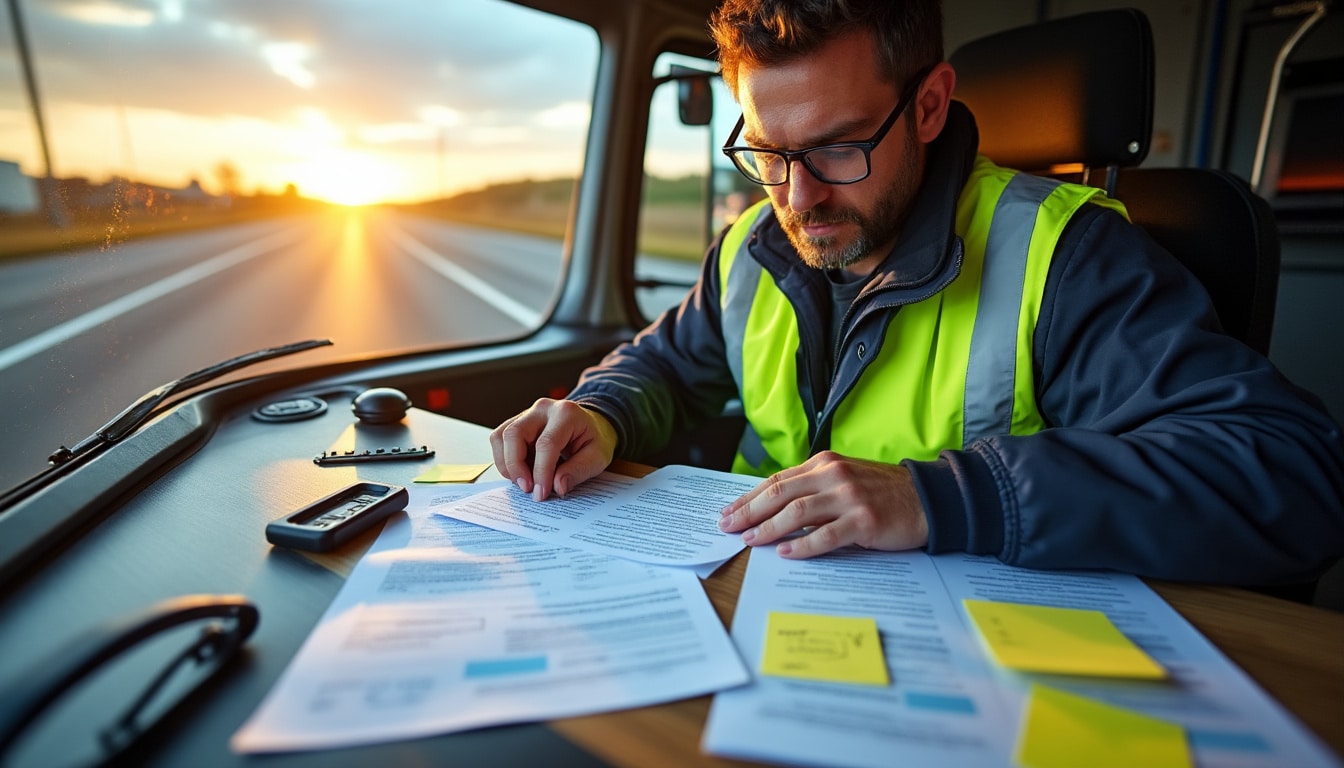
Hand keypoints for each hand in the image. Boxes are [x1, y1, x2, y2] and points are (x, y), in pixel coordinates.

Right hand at [489, 398, 616, 500]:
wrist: (591, 424)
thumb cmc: (593, 439)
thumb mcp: (598, 457)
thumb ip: (579, 471)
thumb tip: (557, 486)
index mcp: (566, 414)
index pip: (546, 444)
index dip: (540, 471)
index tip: (540, 493)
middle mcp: (543, 409)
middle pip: (515, 434)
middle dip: (516, 466)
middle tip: (527, 488)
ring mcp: (527, 413)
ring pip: (501, 436)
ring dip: (507, 464)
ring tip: (524, 481)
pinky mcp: (517, 422)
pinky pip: (499, 439)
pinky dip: (505, 460)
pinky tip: (521, 471)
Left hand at [717, 451, 928, 557]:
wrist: (927, 499)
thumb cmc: (882, 493)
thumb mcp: (843, 479)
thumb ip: (812, 487)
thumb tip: (771, 508)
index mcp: (824, 463)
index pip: (776, 480)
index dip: (749, 498)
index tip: (728, 512)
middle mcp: (833, 475)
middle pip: (780, 493)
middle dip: (749, 512)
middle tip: (728, 527)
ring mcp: (849, 497)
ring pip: (797, 513)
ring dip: (769, 528)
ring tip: (750, 541)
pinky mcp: (864, 520)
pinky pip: (825, 535)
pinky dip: (802, 545)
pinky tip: (785, 553)